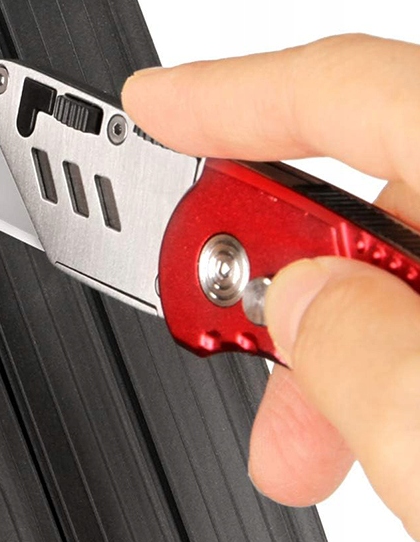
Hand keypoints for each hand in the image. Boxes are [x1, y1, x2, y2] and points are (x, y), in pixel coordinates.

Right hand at [123, 34, 419, 541]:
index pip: (351, 90)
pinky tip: (385, 450)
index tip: (149, 106)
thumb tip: (295, 303)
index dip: (227, 94)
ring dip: (335, 347)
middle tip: (205, 322)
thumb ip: (350, 349)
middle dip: (271, 266)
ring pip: (415, 270)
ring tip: (292, 445)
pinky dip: (403, 372)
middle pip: (378, 187)